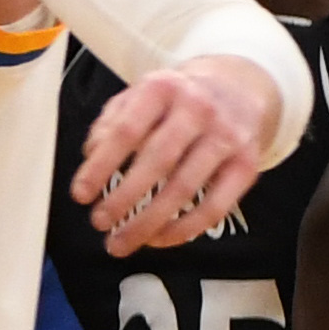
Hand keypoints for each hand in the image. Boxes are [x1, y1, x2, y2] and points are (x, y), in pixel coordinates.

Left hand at [71, 55, 276, 254]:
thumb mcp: (138, 95)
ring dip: (149, 222)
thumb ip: (110, 123)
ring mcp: (226, 137)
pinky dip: (185, 229)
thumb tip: (91, 158)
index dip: (100, 166)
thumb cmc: (175, 100)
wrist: (238, 88)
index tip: (80, 195)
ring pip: (184, 188)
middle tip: (99, 222)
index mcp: (162, 89)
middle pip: (157, 161)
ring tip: (122, 241)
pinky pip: (216, 206)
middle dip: (124, 198)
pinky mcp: (248, 165)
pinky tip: (159, 239)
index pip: (126, 131)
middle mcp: (197, 110)